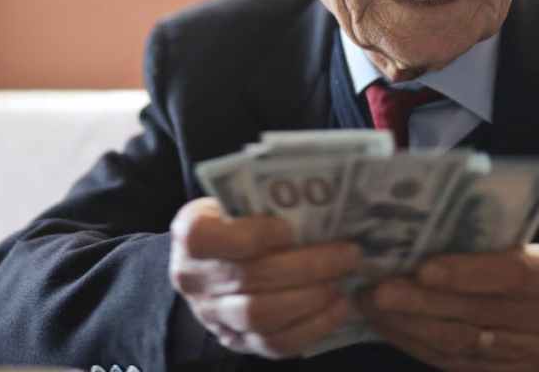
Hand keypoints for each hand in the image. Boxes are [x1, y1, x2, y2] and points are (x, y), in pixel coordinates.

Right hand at [168, 197, 360, 358]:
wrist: (213, 263)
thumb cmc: (235, 222)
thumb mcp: (236, 201)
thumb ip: (263, 200)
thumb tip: (318, 195)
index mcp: (190, 235)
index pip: (208, 238)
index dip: (252, 235)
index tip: (291, 229)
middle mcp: (193, 279)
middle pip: (249, 278)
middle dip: (306, 266)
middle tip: (348, 254)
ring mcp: (213, 316)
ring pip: (261, 315)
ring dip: (311, 298)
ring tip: (343, 280)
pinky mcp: (237, 341)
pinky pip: (275, 343)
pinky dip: (312, 327)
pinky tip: (338, 307)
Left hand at [355, 244, 538, 370]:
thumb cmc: (524, 263)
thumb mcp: (522, 245)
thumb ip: (486, 242)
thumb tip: (416, 233)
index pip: (514, 272)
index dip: (467, 272)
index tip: (423, 269)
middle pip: (481, 313)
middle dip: (424, 302)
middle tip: (380, 290)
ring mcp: (537, 356)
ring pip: (462, 343)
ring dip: (411, 325)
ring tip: (374, 306)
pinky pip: (455, 364)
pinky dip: (416, 343)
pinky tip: (390, 326)